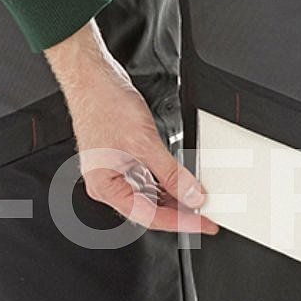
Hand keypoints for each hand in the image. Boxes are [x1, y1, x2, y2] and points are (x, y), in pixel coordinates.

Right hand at [45, 22, 217, 234]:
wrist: (93, 77)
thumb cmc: (104, 104)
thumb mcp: (145, 143)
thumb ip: (171, 174)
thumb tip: (192, 195)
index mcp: (106, 187)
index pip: (149, 217)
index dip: (181, 222)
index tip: (203, 223)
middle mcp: (108, 184)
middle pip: (150, 209)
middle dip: (180, 211)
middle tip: (207, 214)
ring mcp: (115, 172)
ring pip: (150, 195)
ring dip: (175, 196)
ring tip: (199, 197)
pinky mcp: (122, 159)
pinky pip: (147, 178)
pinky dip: (166, 181)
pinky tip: (183, 181)